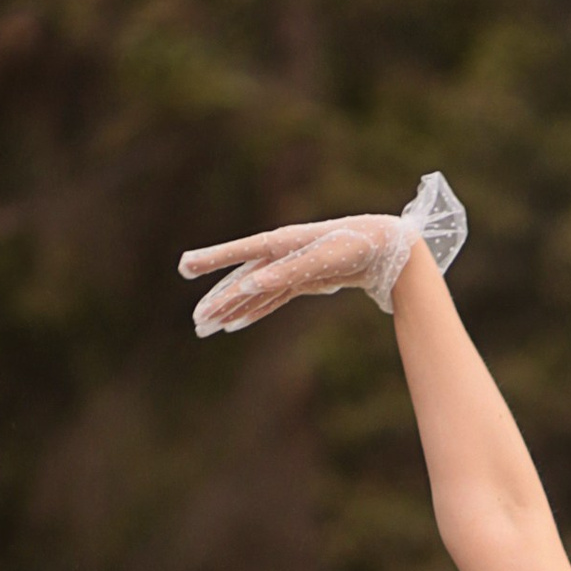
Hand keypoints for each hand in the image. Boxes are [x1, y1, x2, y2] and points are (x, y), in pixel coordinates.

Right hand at [180, 170, 465, 335]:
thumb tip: (254, 285)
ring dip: (232, 310)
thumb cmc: (357, 244)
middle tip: (196, 322)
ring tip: (208, 328)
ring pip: (254, 293)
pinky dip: (254, 312)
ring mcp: (290, 268)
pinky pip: (272, 300)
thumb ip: (289, 271)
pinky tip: (238, 324)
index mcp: (281, 242)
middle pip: (242, 280)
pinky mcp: (302, 280)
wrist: (386, 246)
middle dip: (218, 301)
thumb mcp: (326, 258)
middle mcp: (281, 254)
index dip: (211, 260)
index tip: (184, 266)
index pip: (239, 253)